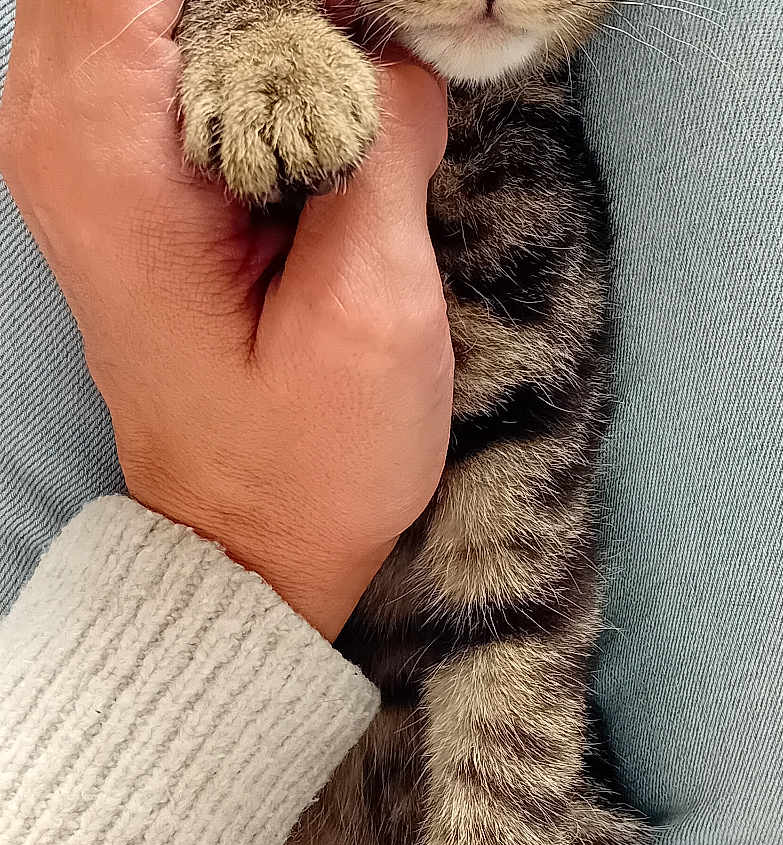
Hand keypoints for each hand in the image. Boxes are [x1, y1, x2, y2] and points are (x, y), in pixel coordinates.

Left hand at [0, 0, 451, 640]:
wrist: (252, 536)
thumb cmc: (307, 458)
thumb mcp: (370, 311)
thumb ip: (381, 149)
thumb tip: (396, 63)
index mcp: (107, 154)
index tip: (355, 19)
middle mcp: (69, 132)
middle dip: (281, 0)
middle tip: (369, 35)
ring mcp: (93, 149)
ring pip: (159, 2)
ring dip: (268, 17)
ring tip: (355, 70)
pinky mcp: (138, 175)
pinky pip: (179, 45)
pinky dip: (257, 38)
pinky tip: (328, 93)